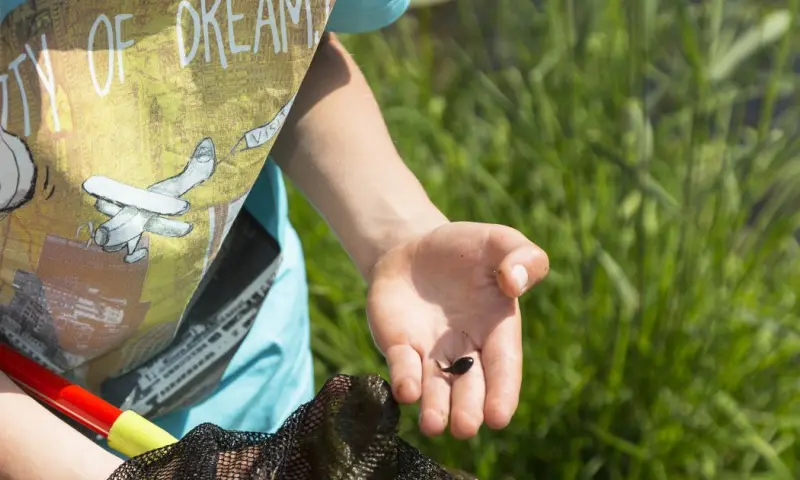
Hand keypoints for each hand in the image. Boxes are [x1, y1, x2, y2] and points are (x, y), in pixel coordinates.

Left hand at [366, 221, 548, 438]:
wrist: (413, 246)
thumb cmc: (464, 248)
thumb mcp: (498, 240)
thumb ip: (521, 255)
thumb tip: (514, 283)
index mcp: (497, 328)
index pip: (504, 365)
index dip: (502, 391)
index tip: (498, 417)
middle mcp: (465, 348)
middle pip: (469, 385)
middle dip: (467, 408)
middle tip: (464, 428)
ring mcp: (430, 352)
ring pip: (435, 387)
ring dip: (434, 407)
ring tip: (433, 425)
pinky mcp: (399, 347)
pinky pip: (403, 366)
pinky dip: (404, 380)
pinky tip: (406, 391)